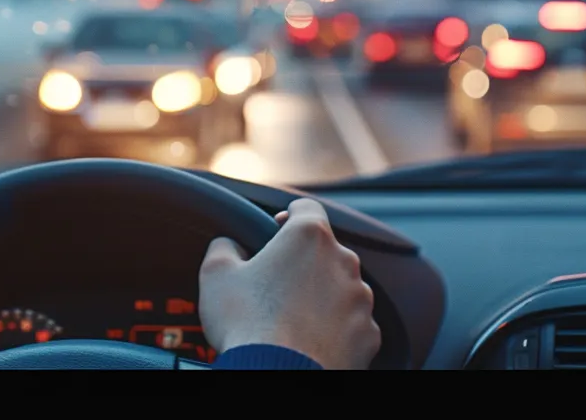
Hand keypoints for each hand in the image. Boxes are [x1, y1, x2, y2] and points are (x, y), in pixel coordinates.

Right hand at [197, 198, 380, 369]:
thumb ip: (224, 247)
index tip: (278, 228)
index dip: (289, 215)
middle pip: (324, 252)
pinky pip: (351, 323)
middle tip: (276, 286)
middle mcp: (344, 262)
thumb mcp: (216, 275)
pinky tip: (309, 340)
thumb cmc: (248, 324)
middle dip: (303, 264)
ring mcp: (360, 300)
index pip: (306, 208)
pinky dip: (334, 328)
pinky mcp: (368, 333)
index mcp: (310, 238)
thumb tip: (229, 245)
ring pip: (340, 288)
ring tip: (292, 319)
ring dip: (321, 296)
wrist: (279, 376)